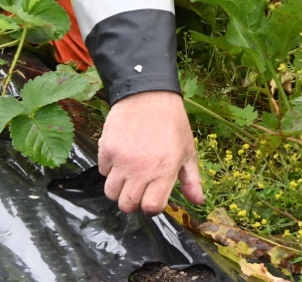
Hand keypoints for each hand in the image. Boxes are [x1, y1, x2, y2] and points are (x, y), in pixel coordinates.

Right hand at [99, 90, 204, 213]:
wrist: (149, 94)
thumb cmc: (172, 123)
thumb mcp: (188, 150)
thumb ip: (192, 180)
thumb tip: (198, 202)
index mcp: (164, 170)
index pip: (151, 207)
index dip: (151, 207)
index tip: (152, 198)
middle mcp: (141, 169)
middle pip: (127, 205)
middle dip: (133, 201)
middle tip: (139, 188)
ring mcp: (122, 160)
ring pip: (111, 193)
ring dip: (119, 188)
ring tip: (128, 174)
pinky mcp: (107, 149)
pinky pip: (102, 171)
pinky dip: (110, 169)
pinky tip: (121, 157)